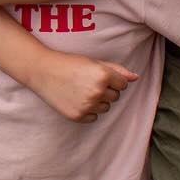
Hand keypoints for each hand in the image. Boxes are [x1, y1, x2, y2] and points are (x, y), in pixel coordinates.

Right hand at [23, 48, 138, 121]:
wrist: (42, 71)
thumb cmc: (68, 63)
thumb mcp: (93, 62)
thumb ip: (117, 70)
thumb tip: (136, 78)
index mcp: (103, 75)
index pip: (123, 84)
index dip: (112, 79)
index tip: (97, 75)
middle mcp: (98, 91)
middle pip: (115, 96)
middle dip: (106, 90)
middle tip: (87, 81)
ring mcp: (88, 105)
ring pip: (106, 107)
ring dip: (98, 101)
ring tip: (81, 90)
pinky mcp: (79, 116)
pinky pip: (94, 117)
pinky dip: (88, 110)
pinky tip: (76, 99)